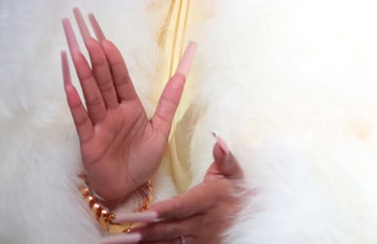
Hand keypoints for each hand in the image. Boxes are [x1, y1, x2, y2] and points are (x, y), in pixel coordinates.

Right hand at [62, 8, 194, 205]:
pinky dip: (76, 104)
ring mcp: (98, 125)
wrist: (127, 190)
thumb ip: (169, 102)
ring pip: (92, 96)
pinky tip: (70, 88)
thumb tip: (182, 75)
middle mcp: (112, 112)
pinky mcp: (88, 140)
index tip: (106, 41)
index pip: (121, 79)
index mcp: (129, 107)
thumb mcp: (161, 130)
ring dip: (85, 76)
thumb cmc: (141, 161)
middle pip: (104, 82)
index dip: (114, 61)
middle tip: (90, 41)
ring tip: (78, 56)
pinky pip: (81, 119)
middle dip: (98, 62)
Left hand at [123, 136, 244, 242]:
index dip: (164, 211)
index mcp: (208, 200)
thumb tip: (219, 141)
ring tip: (121, 242)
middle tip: (120, 231)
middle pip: (168, 229)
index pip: (182, 206)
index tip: (145, 213)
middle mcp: (202, 223)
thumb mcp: (236, 174)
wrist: (256, 221)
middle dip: (144, 231)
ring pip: (167, 243)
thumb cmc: (240, 193)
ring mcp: (199, 240)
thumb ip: (225, 159)